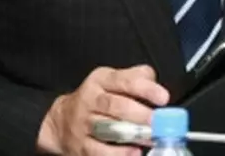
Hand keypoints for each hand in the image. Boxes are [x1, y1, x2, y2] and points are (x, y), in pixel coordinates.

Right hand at [37, 64, 170, 155]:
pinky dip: (119, 153)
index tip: (163, 98)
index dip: (146, 89)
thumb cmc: (96, 99)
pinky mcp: (81, 145)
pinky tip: (135, 152)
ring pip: (108, 128)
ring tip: (151, 138)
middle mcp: (90, 100)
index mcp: (101, 80)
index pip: (124, 81)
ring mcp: (84, 123)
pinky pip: (100, 151)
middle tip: (158, 122)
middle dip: (140, 114)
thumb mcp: (111, 80)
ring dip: (132, 135)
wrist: (61, 120)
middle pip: (116, 106)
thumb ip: (135, 77)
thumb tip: (154, 81)